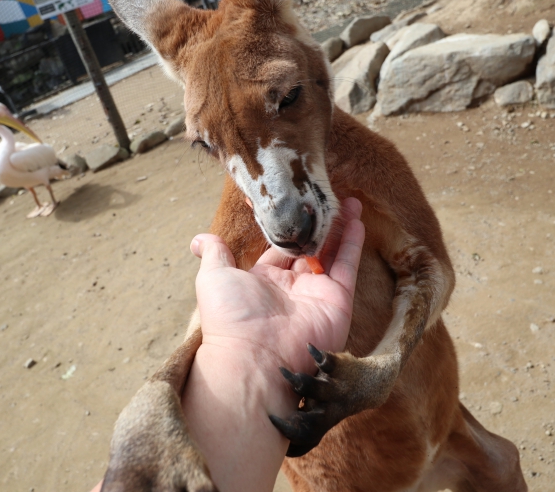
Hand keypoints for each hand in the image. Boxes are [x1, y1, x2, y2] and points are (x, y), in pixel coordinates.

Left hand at [190, 197, 364, 375]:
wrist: (255, 358)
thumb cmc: (230, 319)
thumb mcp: (213, 278)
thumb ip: (214, 254)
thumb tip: (198, 239)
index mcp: (263, 281)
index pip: (279, 245)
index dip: (286, 224)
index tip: (292, 198)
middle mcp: (292, 286)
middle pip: (309, 246)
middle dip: (318, 222)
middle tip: (325, 195)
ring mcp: (316, 293)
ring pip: (331, 251)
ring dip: (340, 226)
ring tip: (349, 200)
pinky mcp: (337, 301)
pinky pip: (347, 267)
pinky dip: (352, 245)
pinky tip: (357, 221)